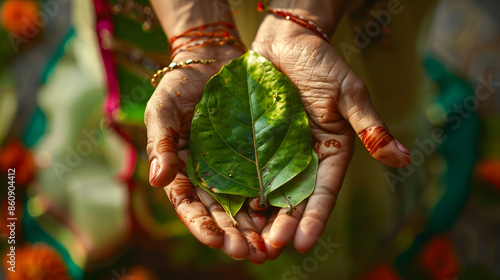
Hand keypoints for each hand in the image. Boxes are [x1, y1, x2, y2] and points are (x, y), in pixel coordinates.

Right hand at [144, 47, 269, 262]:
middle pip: (220, 213)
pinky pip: (267, 182)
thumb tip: (158, 181)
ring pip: (245, 205)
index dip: (201, 224)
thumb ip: (160, 143)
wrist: (214, 61)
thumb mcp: (162, 110)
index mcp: (183, 171)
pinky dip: (274, 203)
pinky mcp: (259, 157)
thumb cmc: (181, 86)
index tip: (216, 240)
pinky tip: (284, 219)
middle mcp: (210, 176)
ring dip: (255, 229)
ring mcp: (235, 168)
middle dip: (233, 235)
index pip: (189, 204)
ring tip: (268, 249)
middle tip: (248, 254)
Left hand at [250, 14, 411, 256]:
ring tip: (249, 240)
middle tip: (271, 248)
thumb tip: (404, 160)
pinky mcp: (253, 143)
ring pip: (268, 191)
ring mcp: (276, 152)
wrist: (286, 40)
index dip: (315, 218)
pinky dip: (239, 190)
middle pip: (293, 199)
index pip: (323, 192)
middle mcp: (303, 158)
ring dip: (260, 217)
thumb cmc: (322, 63)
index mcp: (331, 153)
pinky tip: (229, 209)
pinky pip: (245, 170)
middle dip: (283, 225)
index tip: (304, 243)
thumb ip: (370, 128)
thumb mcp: (348, 94)